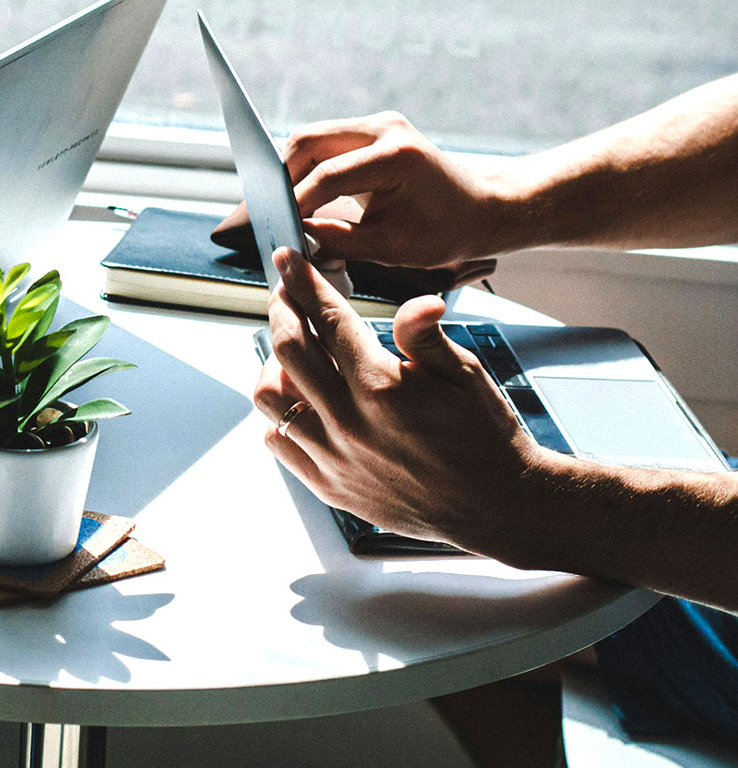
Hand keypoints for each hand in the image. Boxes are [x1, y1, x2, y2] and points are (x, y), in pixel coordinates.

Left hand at [254, 246, 545, 557]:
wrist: (497, 506)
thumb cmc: (485, 436)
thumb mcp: (465, 374)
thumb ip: (426, 335)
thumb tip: (417, 300)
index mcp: (382, 387)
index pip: (327, 319)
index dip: (304, 282)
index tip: (289, 260)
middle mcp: (350, 423)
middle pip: (287, 349)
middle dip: (281, 309)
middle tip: (286, 294)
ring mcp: (335, 457)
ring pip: (270, 397)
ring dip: (274, 364)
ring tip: (292, 351)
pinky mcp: (329, 486)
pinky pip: (278, 441)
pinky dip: (279, 414)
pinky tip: (300, 400)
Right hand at [286, 112, 505, 266]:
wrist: (482, 207)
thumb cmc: (448, 230)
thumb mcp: (393, 248)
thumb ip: (340, 241)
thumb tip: (298, 237)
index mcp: (396, 156)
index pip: (327, 175)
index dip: (297, 204)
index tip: (281, 228)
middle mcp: (385, 128)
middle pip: (308, 141)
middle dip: (284, 178)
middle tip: (276, 213)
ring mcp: (378, 124)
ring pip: (311, 138)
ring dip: (294, 171)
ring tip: (289, 207)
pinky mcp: (372, 131)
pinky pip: (326, 143)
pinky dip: (309, 167)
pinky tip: (306, 196)